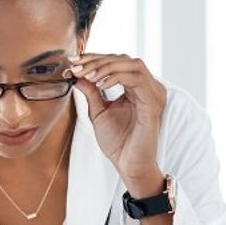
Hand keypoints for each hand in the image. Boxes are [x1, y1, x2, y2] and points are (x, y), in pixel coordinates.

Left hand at [66, 53, 167, 194]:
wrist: (129, 165)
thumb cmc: (118, 142)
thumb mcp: (98, 112)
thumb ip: (91, 92)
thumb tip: (77, 74)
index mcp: (137, 88)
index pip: (118, 63)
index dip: (95, 59)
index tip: (72, 62)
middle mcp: (149, 87)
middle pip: (124, 59)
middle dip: (97, 60)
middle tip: (76, 66)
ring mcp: (153, 94)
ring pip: (131, 64)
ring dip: (106, 66)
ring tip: (87, 75)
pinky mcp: (153, 103)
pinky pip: (136, 79)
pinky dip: (116, 77)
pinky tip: (100, 84)